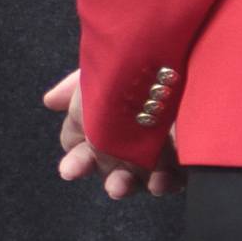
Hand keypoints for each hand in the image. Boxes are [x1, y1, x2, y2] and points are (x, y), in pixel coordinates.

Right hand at [43, 68, 180, 201]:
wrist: (192, 54)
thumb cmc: (145, 62)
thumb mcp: (107, 68)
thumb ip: (76, 87)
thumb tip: (49, 102)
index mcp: (108, 118)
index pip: (84, 146)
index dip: (76, 159)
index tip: (70, 168)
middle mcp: (130, 134)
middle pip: (104, 163)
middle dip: (90, 170)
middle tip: (81, 175)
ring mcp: (158, 147)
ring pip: (136, 177)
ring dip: (122, 185)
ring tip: (118, 186)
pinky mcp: (187, 154)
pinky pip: (173, 178)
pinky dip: (162, 183)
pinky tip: (158, 180)